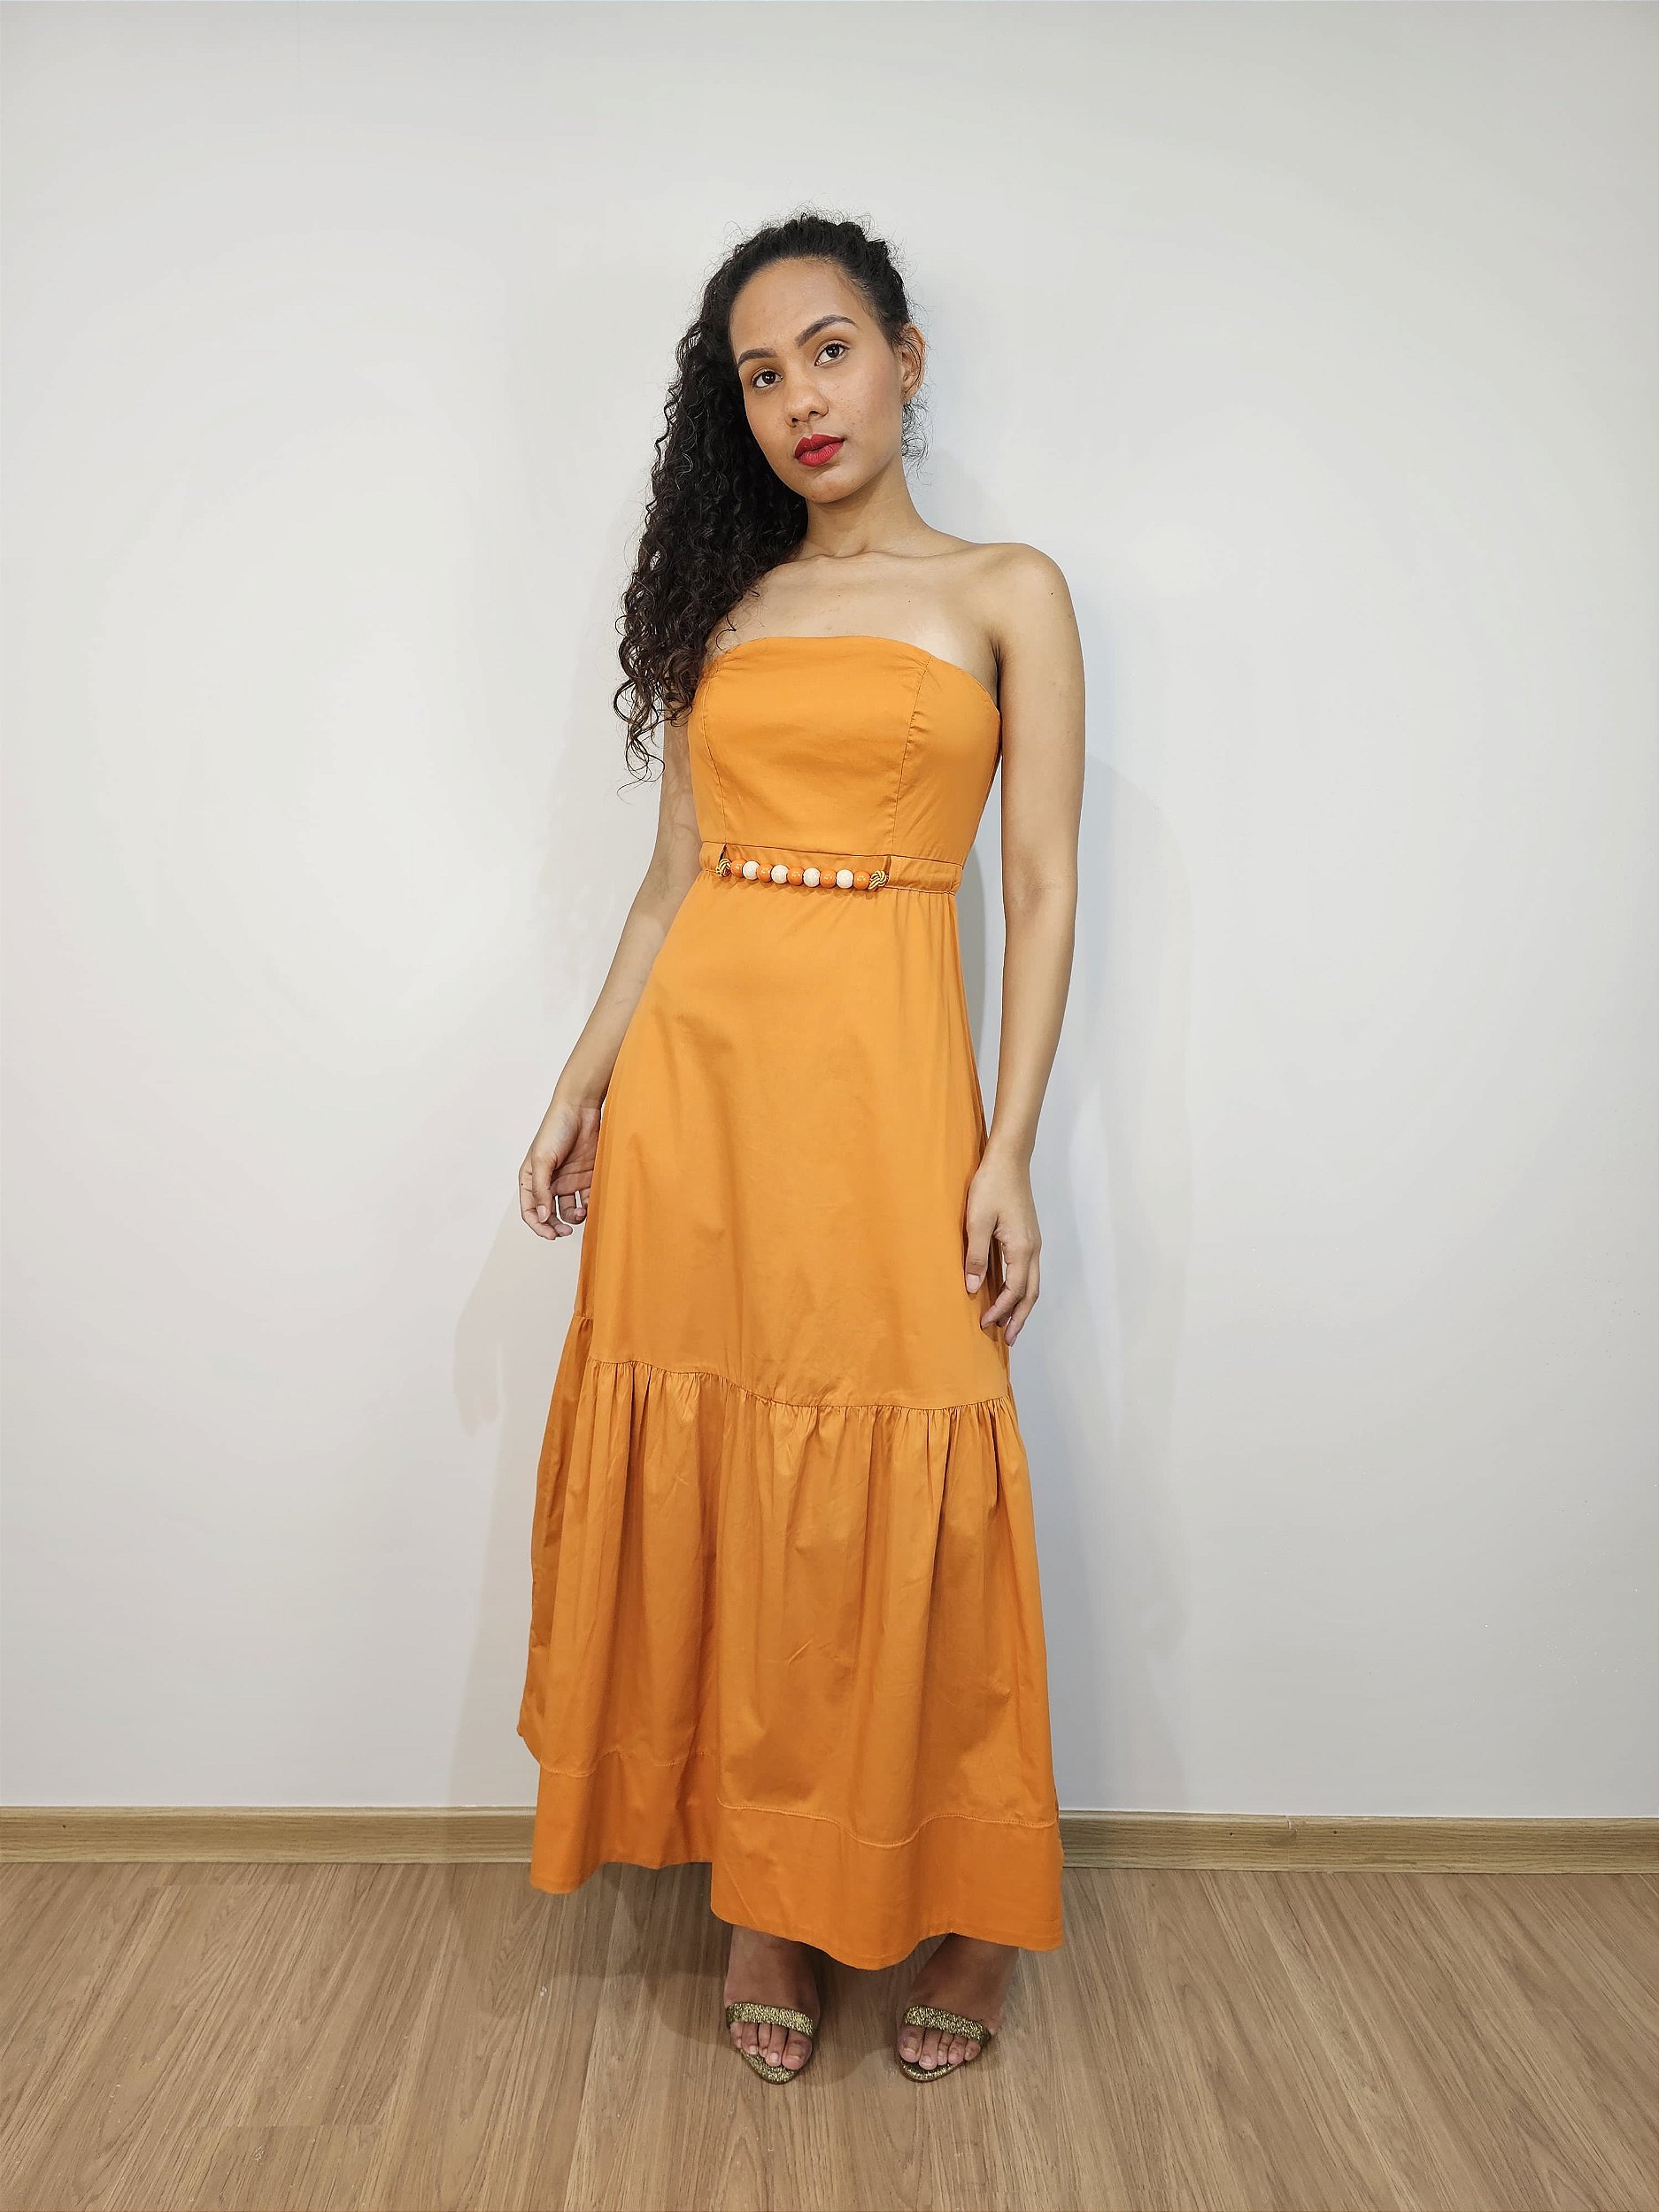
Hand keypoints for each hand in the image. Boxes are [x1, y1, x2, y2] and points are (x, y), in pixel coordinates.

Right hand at [519, 1094, 600, 1239]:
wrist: (581, 1109)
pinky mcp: (586, 1177)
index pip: (530, 1210)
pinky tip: (592, 1204)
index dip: (538, 1225)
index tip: (551, 1234)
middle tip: (565, 1231)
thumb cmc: (555, 1129)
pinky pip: (587, 1199)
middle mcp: (549, 1183)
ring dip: (574, 1217)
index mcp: (532, 1179)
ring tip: (582, 1213)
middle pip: (549, 1214)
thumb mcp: (542, 1159)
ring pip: (569, 1210)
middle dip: (556, 1226)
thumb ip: (541, 1189)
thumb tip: (542, 1216)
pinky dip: (590, 1206)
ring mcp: (568, 1180)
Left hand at [963, 1148, 1041, 1345]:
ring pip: (1033, 1283)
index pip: (1015, 1291)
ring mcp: (1033, 1242)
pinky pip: (1029, 1270)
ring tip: (1010, 1322)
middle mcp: (1033, 1248)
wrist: (1008, 1159)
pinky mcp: (1028, 1236)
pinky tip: (1008, 1292)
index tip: (984, 1323)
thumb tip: (974, 1288)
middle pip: (1031, 1293)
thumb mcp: (976, 1221)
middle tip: (1008, 1339)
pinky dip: (1021, 1288)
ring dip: (1022, 1305)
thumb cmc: (992, 1185)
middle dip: (1020, 1318)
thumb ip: (976, 1256)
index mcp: (1022, 1248)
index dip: (1000, 1310)